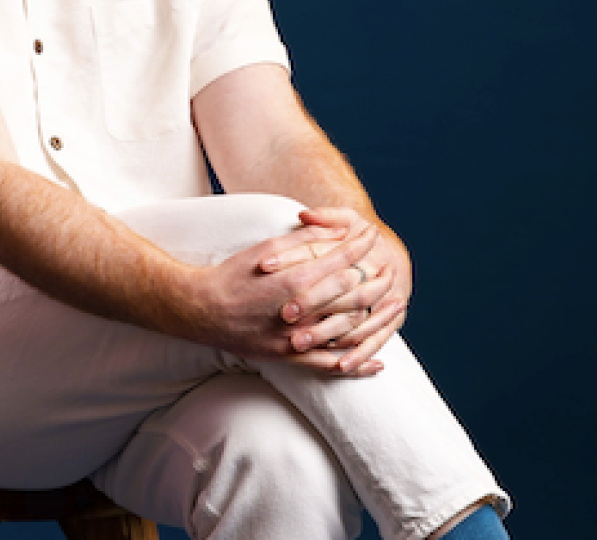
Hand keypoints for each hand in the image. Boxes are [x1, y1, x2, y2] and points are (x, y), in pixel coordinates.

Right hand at [181, 220, 392, 374]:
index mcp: (294, 280)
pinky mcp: (290, 357)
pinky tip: (377, 362)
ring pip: (348, 331)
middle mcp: (299, 311)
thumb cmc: (232, 275)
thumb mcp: (266, 250)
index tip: (373, 236)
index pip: (341, 261)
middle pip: (352, 296)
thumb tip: (333, 231)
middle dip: (376, 280)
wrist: (201, 311)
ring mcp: (296, 338)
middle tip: (392, 270)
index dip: (360, 247)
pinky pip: (330, 365)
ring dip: (376, 320)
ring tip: (395, 309)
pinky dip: (356, 364)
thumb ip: (302, 242)